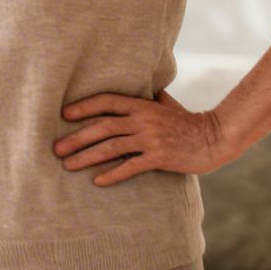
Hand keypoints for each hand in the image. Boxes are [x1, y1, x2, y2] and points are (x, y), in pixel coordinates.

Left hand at [52, 91, 227, 186]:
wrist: (214, 139)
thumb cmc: (188, 122)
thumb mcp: (167, 104)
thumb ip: (150, 97)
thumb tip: (143, 88)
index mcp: (142, 105)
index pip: (107, 101)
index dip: (84, 106)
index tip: (64, 114)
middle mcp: (143, 120)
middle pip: (102, 127)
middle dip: (76, 138)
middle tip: (56, 149)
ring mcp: (150, 139)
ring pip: (111, 147)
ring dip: (87, 157)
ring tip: (68, 166)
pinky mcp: (159, 157)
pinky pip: (131, 167)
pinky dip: (113, 174)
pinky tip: (97, 181)